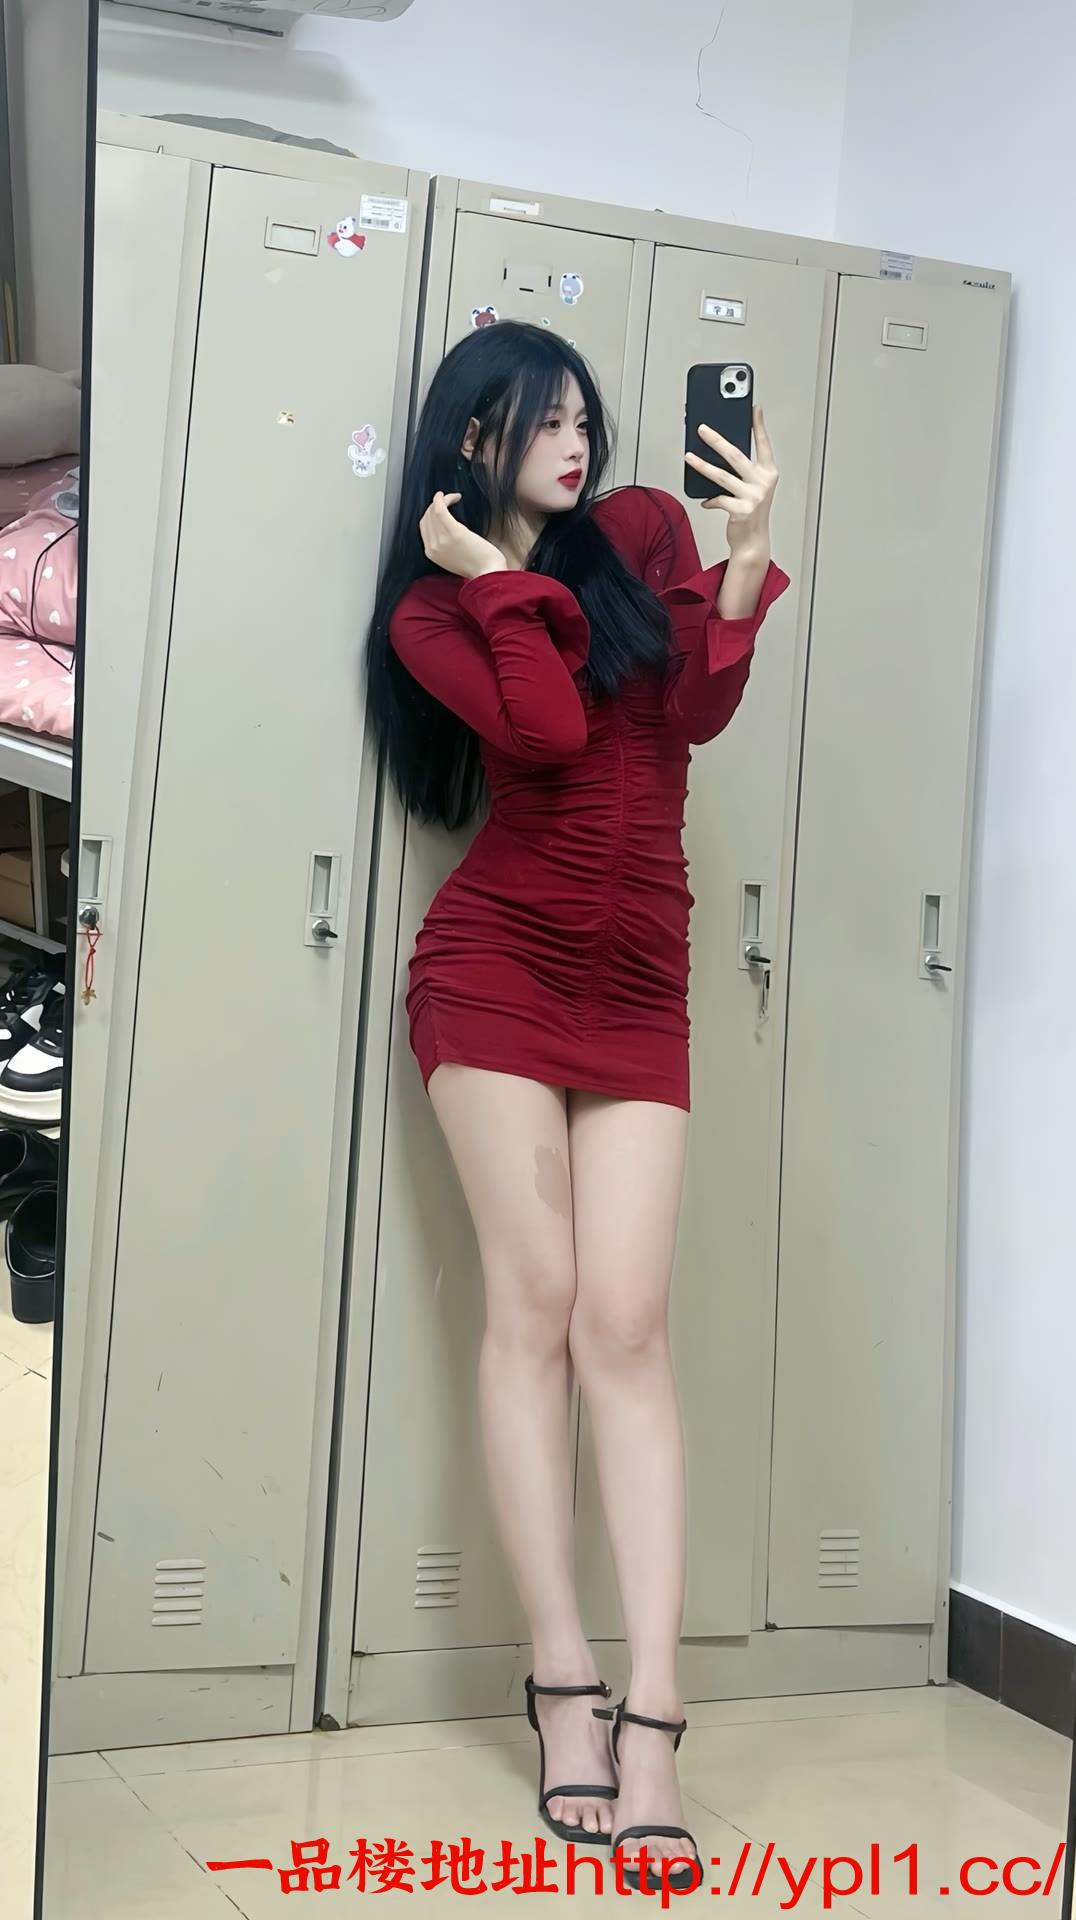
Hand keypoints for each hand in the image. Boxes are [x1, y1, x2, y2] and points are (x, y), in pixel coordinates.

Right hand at [419, 492, 506, 579]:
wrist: (488, 574)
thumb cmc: (478, 567)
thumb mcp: (454, 559)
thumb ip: (446, 547)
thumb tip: (446, 531)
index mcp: (431, 553)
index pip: (424, 527)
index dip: (430, 514)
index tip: (441, 508)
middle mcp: (432, 547)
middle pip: (426, 518)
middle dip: (435, 506)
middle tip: (448, 501)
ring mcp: (441, 539)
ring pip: (433, 512)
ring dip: (442, 500)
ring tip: (452, 497)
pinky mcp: (454, 532)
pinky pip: (440, 510)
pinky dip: (443, 499)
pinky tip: (452, 496)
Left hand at [685, 405, 777, 554]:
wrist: (753, 541)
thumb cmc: (751, 511)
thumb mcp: (753, 487)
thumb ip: (743, 471)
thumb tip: (720, 451)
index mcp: (769, 473)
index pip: (763, 444)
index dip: (759, 426)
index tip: (754, 408)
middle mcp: (763, 482)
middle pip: (735, 455)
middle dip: (717, 440)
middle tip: (702, 429)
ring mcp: (753, 496)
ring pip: (721, 475)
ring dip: (702, 465)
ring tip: (689, 457)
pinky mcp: (742, 510)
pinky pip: (718, 499)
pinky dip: (710, 499)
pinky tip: (706, 501)